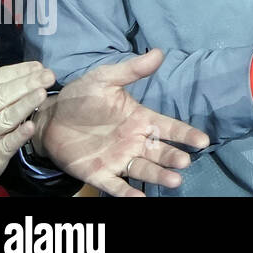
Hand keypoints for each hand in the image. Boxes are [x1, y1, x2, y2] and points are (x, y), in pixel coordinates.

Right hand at [0, 30, 51, 191]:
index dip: (18, 71)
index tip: (39, 65)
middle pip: (2, 96)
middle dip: (27, 84)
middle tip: (49, 76)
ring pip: (5, 118)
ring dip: (24, 105)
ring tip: (42, 94)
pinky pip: (6, 145)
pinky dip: (18, 135)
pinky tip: (31, 125)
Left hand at [35, 49, 211, 197]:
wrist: (49, 117)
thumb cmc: (81, 96)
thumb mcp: (105, 79)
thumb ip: (132, 70)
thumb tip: (159, 53)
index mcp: (140, 119)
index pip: (169, 128)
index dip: (186, 134)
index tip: (203, 141)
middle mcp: (135, 141)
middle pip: (160, 152)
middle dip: (173, 157)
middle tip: (184, 162)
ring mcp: (118, 159)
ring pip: (143, 169)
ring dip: (158, 176)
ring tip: (173, 180)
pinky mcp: (98, 173)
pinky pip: (115, 186)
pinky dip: (127, 193)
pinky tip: (139, 198)